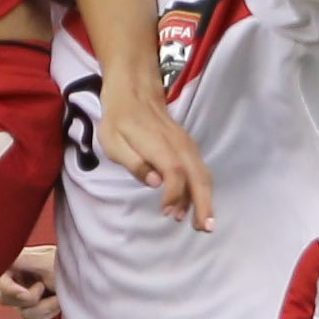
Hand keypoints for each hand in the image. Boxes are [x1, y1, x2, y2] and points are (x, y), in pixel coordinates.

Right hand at [0, 242, 60, 318]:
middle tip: (44, 287)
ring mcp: (24, 298)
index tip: (24, 294)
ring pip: (23, 313)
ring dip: (45, 306)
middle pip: (5, 299)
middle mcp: (15, 281)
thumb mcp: (43, 260)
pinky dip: (49, 314)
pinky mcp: (34, 310)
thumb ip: (21, 261)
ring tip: (58, 295)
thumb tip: (3, 259)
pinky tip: (58, 302)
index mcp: (14, 264)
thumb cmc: (65, 264)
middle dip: (30, 298)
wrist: (83, 279)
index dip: (7, 289)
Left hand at [99, 70, 214, 232]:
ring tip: (202, 224)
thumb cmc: (119, 118)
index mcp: (158, 143)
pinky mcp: (188, 146)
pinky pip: (199, 169)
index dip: (175, 194)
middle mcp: (178, 144)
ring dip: (205, 199)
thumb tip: (155, 182)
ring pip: (202, 173)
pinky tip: (193, 205)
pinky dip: (200, 188)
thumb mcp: (113, 141)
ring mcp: (186, 144)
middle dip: (204, 203)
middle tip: (204, 228)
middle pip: (198, 175)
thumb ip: (134, 162)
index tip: (167, 212)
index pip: (175, 172)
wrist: (134, 90)